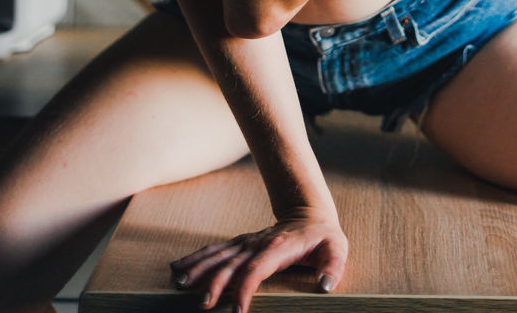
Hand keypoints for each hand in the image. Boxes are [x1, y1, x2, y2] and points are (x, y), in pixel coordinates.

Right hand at [170, 207, 347, 310]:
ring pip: (220, 255)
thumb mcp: (337, 248)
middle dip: (216, 282)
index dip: (246, 288)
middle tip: (203, 303)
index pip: (258, 268)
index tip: (236, 311)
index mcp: (280, 246)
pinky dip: (198, 257)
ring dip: (199, 267)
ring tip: (179, 282)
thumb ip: (333, 267)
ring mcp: (248, 242)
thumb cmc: (324, 236)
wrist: (310, 212)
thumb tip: (325, 286)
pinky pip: (217, 250)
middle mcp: (259, 243)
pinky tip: (179, 266)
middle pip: (233, 263)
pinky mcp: (242, 243)